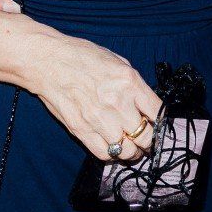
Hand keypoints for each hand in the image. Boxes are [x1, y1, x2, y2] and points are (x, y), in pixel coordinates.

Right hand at [25, 36, 162, 162]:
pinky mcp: (81, 130)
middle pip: (145, 137)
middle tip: (147, 141)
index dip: (162, 124)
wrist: (50, 61)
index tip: (159, 126)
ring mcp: (98, 118)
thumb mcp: (119, 62)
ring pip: (126, 150)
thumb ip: (135, 86)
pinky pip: (104, 153)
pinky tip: (114, 148)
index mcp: (130, 82)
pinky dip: (112, 155)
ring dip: (132, 152)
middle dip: (149, 142)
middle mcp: (117, 102)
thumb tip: (148, 107)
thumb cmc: (84, 57)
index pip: (158, 113)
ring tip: (132, 148)